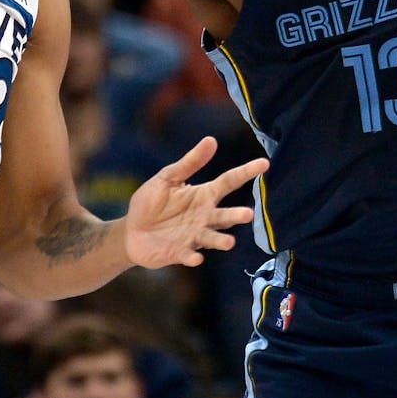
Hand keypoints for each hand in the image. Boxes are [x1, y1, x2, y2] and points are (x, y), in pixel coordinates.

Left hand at [124, 137, 265, 268]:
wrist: (132, 230)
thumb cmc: (152, 202)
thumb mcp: (168, 177)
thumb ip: (190, 162)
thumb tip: (211, 140)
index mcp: (203, 195)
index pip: (228, 182)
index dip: (246, 172)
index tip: (264, 163)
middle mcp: (204, 217)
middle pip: (224, 215)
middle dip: (236, 215)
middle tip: (248, 214)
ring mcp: (194, 236)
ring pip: (212, 238)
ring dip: (220, 241)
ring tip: (229, 242)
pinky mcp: (180, 253)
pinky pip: (188, 255)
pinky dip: (192, 257)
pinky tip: (196, 258)